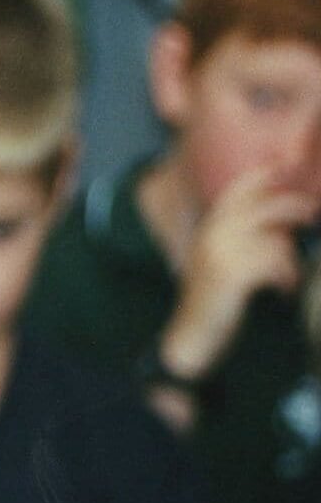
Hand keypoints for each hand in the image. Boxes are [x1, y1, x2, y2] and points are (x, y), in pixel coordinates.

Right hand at [162, 168, 319, 378]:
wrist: (192, 334)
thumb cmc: (216, 299)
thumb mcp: (224, 260)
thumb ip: (245, 238)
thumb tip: (284, 225)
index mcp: (210, 226)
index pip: (240, 188)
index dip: (267, 175)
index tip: (289, 168)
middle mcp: (213, 232)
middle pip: (264, 205)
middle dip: (295, 207)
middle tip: (313, 213)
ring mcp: (220, 250)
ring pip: (274, 236)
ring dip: (289, 256)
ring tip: (289, 274)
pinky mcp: (231, 272)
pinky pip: (273, 260)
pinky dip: (285, 275)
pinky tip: (284, 288)